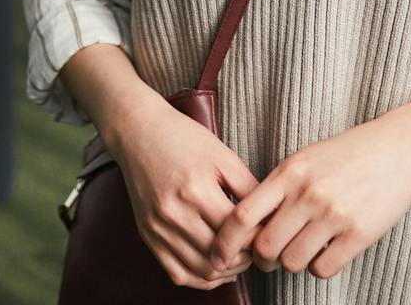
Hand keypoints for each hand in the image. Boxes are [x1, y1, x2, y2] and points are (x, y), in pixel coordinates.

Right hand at [103, 94, 260, 289]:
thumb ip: (249, 188)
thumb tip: (272, 218)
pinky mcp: (148, 235)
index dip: (258, 240)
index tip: (268, 235)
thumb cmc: (184, 139)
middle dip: (245, 259)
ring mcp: (158, 227)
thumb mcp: (223, 156)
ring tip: (239, 259)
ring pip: (201, 271)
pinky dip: (200, 278)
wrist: (139, 132)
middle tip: (257, 250)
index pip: (237, 234)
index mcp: (196, 190)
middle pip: (220, 257)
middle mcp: (174, 213)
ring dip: (226, 272)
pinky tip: (215, 266)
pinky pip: (177, 273)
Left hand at [209, 113, 410, 281]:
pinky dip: (320, 267)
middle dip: (262, 260)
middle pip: (264, 247)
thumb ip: (276, 189)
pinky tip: (328, 251)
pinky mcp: (359, 233)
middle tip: (270, 257)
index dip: (225, 242)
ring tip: (304, 248)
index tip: (220, 256)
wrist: (399, 147)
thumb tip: (245, 226)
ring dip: (293, 262)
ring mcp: (333, 214)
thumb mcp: (304, 161)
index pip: (242, 215)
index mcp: (288, 173)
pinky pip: (323, 269)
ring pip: (292, 262)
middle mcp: (307, 194)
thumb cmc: (346, 155)